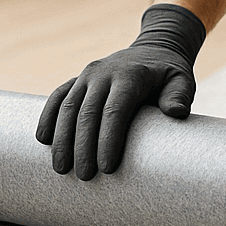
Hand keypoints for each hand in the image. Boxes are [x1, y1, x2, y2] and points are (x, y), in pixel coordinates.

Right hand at [35, 3, 205, 179]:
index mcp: (130, 76)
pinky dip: (48, 116)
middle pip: (88, 113)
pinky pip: (57, 97)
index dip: (109, 139)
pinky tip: (44, 140)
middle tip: (84, 176)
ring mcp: (87, 75)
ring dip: (62, 138)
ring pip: (68, 107)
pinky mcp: (77, 79)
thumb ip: (179, 95)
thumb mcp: (182, 80)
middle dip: (83, 147)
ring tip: (61, 168)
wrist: (153, 49)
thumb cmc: (169, 74)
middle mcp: (104, 73)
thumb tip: (176, 113)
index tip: (106, 167)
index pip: (115, 110)